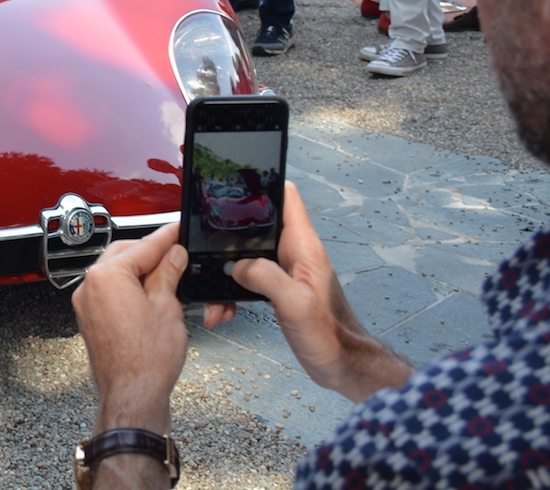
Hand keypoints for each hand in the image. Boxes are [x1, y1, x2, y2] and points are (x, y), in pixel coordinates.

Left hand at [72, 223, 187, 434]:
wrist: (132, 396)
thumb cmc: (146, 361)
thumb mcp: (167, 307)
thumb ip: (168, 274)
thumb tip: (173, 255)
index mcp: (107, 276)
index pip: (143, 246)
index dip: (166, 237)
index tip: (177, 230)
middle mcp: (89, 287)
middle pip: (124, 255)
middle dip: (151, 254)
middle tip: (176, 255)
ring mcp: (87, 304)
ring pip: (116, 273)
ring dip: (140, 272)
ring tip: (168, 280)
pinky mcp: (90, 320)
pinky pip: (110, 292)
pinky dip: (130, 288)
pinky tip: (151, 297)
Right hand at [224, 183, 414, 402]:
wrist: (342, 366)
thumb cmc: (332, 337)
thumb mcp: (296, 304)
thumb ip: (267, 277)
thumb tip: (238, 266)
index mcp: (304, 248)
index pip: (285, 198)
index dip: (262, 185)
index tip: (236, 184)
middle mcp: (295, 254)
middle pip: (256, 226)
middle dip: (228, 237)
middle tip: (208, 246)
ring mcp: (287, 271)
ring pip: (247, 257)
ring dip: (226, 272)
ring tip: (215, 295)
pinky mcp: (279, 289)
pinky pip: (248, 279)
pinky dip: (232, 291)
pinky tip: (225, 308)